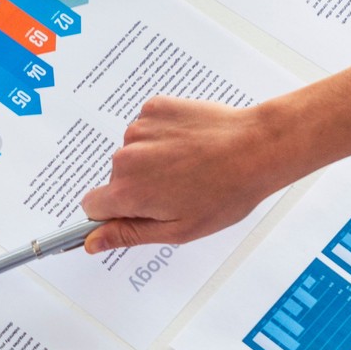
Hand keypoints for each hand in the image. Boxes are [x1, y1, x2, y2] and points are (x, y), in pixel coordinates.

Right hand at [78, 97, 298, 253]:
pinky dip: (163, 135)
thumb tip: (92, 242)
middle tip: (180, 189)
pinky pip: (147, 127)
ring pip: (133, 151)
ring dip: (153, 159)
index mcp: (128, 192)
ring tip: (190, 164)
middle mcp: (126, 157)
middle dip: (140, 186)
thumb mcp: (178, 229)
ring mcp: (139, 128)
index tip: (137, 212)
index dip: (114, 213)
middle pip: (116, 178)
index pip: (92, 206)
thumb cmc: (226, 192)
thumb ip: (128, 234)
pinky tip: (189, 143)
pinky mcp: (154, 107)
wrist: (258, 147)